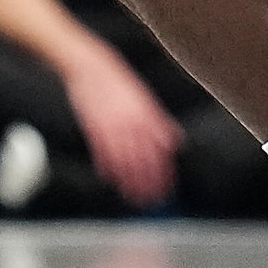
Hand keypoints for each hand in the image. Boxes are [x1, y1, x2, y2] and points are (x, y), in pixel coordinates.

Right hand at [60, 47, 180, 207]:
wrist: (91, 66)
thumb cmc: (120, 84)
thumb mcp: (145, 100)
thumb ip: (160, 122)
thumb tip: (176, 141)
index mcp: (147, 115)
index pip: (160, 150)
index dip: (164, 172)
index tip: (166, 188)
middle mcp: (132, 122)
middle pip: (143, 159)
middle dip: (148, 182)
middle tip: (151, 200)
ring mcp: (112, 124)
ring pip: (124, 159)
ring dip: (129, 180)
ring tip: (133, 197)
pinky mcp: (94, 126)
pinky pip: (102, 150)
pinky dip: (106, 166)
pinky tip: (109, 178)